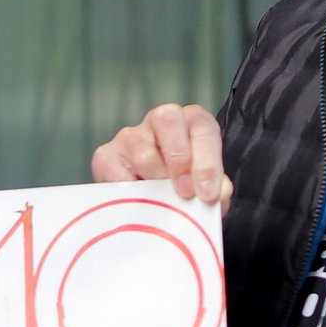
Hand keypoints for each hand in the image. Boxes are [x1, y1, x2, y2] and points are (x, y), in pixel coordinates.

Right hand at [91, 103, 230, 208]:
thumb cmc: (183, 191)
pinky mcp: (106, 155)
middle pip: (167, 118)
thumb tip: (219, 192)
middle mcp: (160, 121)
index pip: (202, 127)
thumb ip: (216, 189)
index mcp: (191, 123)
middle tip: (184, 192)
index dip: (207, 161)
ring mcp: (131, 136)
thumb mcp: (205, 190)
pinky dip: (128, 191)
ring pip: (141, 150)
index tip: (208, 194)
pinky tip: (138, 203)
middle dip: (179, 157)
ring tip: (162, 202)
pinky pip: (114, 170)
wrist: (153, 208)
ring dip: (155, 181)